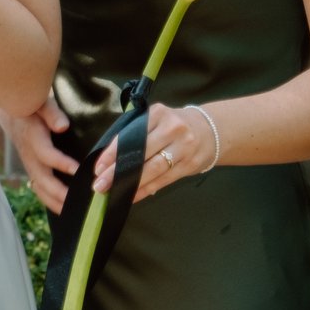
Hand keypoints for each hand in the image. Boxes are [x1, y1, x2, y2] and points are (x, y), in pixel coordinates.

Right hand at [0, 100, 75, 211]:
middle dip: (59, 192)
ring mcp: (30, 165)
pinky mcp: (33, 170)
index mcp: (32, 138)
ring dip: (55, 201)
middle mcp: (30, 155)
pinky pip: (39, 189)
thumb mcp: (39, 102)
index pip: (46, 154)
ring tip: (73, 213)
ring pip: (40, 188)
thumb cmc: (30, 105)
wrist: (12, 114)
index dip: (60, 163)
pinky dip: (50, 201)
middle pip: (42, 178)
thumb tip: (63, 126)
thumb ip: (51, 113)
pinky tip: (64, 209)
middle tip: (77, 201)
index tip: (77, 169)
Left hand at [94, 101, 218, 202]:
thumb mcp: (157, 120)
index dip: (113, 153)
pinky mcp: (190, 164)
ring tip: (114, 191)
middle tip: (100, 184)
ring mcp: (183, 147)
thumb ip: (136, 133)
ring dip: (131, 183)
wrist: (211, 130)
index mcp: (159, 114)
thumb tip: (109, 160)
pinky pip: (164, 180)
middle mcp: (173, 128)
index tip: (98, 167)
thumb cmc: (174, 126)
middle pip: (141, 152)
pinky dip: (146, 189)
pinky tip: (132, 196)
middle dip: (118, 171)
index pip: (131, 135)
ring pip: (153, 169)